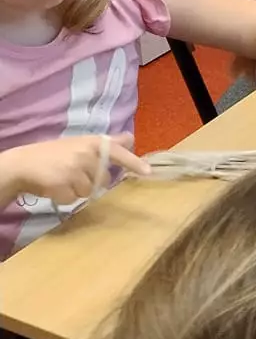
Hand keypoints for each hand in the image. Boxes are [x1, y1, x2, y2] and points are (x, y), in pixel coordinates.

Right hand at [2, 135, 147, 205]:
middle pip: (104, 179)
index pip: (118, 151)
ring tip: (62, 178)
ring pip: (89, 191)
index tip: (148, 171)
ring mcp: (75, 169)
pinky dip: (65, 197)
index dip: (133, 162)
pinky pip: (74, 199)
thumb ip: (105, 145)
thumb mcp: (80, 144)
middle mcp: (87, 154)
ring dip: (77, 190)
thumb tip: (130, 139)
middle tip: (73, 173)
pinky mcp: (64, 184)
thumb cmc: (55, 154)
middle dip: (91, 181)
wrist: (23, 164)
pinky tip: (55, 186)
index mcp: (93, 142)